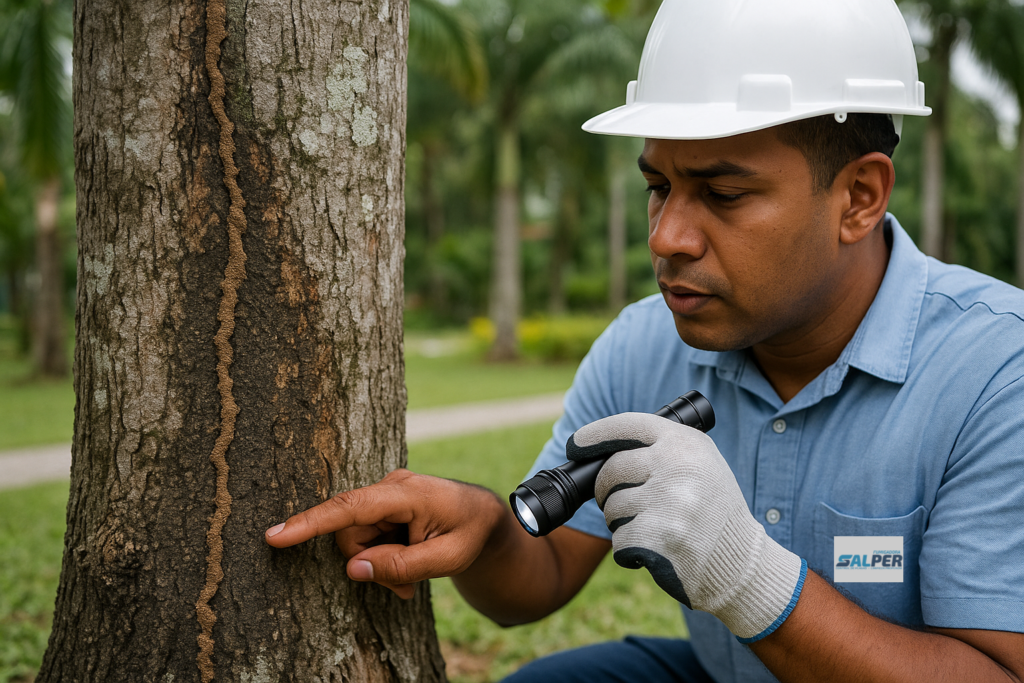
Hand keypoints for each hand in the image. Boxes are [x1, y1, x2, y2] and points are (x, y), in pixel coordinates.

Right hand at [264, 469, 505, 598]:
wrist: (484, 517)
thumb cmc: (470, 534)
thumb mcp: (447, 559)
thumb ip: (402, 565)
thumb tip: (353, 569)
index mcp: (408, 493)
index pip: (350, 508)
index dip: (310, 523)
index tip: (275, 536)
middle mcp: (391, 486)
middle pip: (352, 536)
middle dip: (373, 566)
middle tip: (407, 585)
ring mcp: (386, 494)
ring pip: (357, 542)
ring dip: (381, 565)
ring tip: (412, 576)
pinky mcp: (383, 505)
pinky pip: (367, 538)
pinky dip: (384, 557)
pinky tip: (408, 564)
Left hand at [567, 413, 805, 641]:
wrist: (740, 564)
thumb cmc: (714, 512)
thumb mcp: (701, 464)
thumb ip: (662, 449)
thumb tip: (600, 448)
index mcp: (686, 443)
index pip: (628, 425)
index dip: (594, 435)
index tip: (574, 445)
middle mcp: (676, 466)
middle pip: (611, 470)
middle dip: (606, 490)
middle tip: (616, 502)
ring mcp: (668, 501)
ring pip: (612, 507)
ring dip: (620, 522)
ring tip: (651, 528)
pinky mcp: (657, 536)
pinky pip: (618, 540)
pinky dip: (628, 549)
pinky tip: (653, 550)